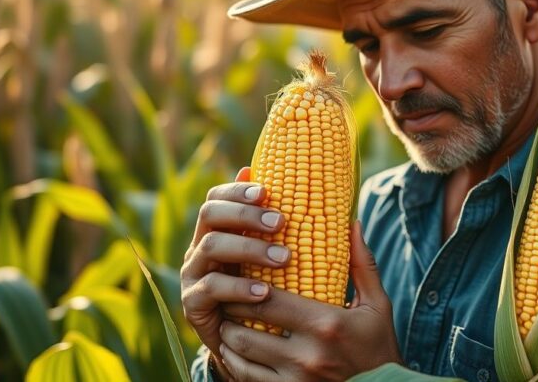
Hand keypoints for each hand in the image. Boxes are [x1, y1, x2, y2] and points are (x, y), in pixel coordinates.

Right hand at [180, 167, 288, 376]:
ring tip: (284, 258)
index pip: (218, 197)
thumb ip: (296, 239)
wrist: (251, 347)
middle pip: (210, 214)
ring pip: (210, 247)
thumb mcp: (283, 264)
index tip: (267, 191)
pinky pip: (210, 288)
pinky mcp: (194, 303)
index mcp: (219, 230)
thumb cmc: (273, 294)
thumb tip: (343, 215)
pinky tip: (265, 292)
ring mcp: (194, 274)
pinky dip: (238, 287)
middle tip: (282, 222)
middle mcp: (201, 246)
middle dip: (245, 214)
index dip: (238, 190)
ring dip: (248, 248)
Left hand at [217, 220, 400, 381]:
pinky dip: (233, 362)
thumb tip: (352, 222)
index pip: (269, 300)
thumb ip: (362, 265)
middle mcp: (308, 355)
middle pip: (248, 326)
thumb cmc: (379, 347)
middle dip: (231, 309)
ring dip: (228, 335)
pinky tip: (234, 350)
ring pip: (241, 353)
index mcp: (328, 324)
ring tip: (227, 321)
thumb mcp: (378, 306)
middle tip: (227, 295)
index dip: (246, 286)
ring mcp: (296, 380)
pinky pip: (246, 377)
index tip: (240, 274)